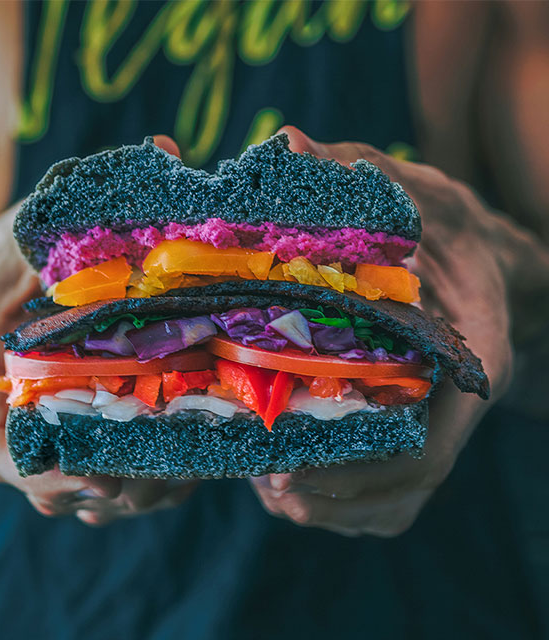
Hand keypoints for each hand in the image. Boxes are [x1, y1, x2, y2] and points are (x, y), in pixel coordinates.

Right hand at [0, 136, 197, 525]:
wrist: (22, 262)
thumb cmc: (32, 238)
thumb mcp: (54, 208)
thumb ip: (99, 191)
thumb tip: (168, 152)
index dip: (41, 473)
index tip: (96, 475)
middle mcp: (14, 398)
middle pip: (45, 482)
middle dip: (101, 491)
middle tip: (153, 479)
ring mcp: (47, 414)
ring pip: (77, 487)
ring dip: (124, 494)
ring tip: (174, 476)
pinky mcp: (76, 419)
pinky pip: (99, 472)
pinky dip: (136, 482)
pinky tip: (178, 468)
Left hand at [249, 126, 512, 536]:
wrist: (474, 249)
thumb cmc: (439, 221)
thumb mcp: (403, 188)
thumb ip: (351, 176)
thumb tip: (284, 148)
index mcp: (467, 351)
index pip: (428, 439)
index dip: (361, 471)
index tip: (290, 470)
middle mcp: (459, 399)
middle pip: (404, 480)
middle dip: (332, 494)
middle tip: (264, 484)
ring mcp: (443, 417)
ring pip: (396, 495)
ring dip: (334, 504)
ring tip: (268, 489)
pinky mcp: (424, 424)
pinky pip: (393, 488)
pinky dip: (346, 500)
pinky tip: (297, 485)